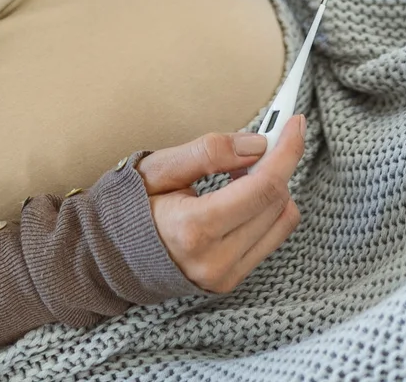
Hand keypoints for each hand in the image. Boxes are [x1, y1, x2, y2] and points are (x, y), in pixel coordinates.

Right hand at [135, 116, 305, 293]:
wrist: (109, 255)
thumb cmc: (130, 207)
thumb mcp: (160, 167)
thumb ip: (209, 153)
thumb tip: (257, 144)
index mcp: (193, 229)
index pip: (262, 187)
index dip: (286, 152)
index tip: (296, 124)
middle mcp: (214, 260)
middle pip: (277, 202)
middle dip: (280, 164)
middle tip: (266, 139)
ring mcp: (224, 275)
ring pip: (281, 221)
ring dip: (273, 187)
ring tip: (240, 173)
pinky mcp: (230, 280)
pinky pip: (271, 239)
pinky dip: (267, 210)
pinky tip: (242, 195)